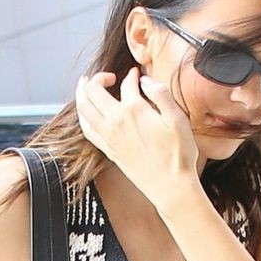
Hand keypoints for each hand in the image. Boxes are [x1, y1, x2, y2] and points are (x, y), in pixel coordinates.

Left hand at [74, 66, 198, 209]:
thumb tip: (145, 81)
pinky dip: (83, 115)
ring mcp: (109, 137)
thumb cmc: (178, 155)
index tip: (136, 73)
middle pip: (94, 91)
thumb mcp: (178, 119)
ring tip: (85, 85)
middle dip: (98, 77)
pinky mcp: (108, 150)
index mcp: (134, 110)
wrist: (171, 186)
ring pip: (83, 108)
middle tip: (108, 76)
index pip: (127, 83)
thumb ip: (161, 94)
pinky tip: (86, 112)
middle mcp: (116, 122)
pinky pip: (86, 129)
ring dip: (82, 93)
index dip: (132, 75)